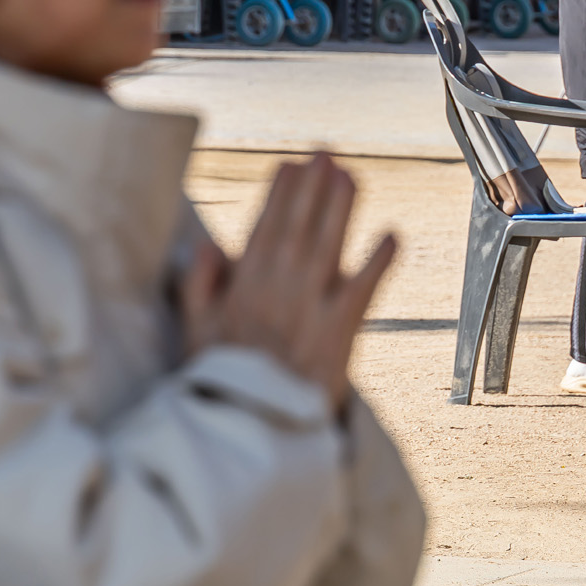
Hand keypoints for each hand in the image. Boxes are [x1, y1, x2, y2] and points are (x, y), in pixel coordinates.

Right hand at [180, 155, 398, 410]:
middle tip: (325, 153)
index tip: (290, 165)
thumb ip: (197, 287)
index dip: (279, 194)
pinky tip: (392, 235)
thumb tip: (207, 244)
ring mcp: (310, 308)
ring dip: (341, 208)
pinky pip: (363, 289)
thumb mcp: (193, 334)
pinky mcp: (340, 332)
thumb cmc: (223, 384)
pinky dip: (378, 262)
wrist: (254, 431)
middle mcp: (277, 290)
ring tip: (350, 175)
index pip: (264, 229)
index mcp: (243, 288)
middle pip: (298, 227)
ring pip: (327, 245)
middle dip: (312, 188)